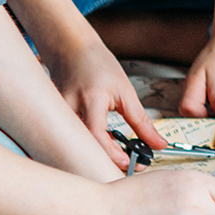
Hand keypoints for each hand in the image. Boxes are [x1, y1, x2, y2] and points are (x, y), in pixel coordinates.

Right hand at [45, 34, 166, 171]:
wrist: (72, 49)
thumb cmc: (96, 64)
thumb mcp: (125, 90)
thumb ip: (141, 120)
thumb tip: (157, 144)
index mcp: (91, 99)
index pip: (97, 135)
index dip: (112, 154)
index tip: (129, 163)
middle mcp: (70, 108)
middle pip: (85, 147)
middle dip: (106, 162)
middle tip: (127, 166)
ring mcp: (60, 115)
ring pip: (77, 147)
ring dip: (97, 156)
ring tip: (117, 156)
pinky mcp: (56, 120)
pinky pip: (71, 141)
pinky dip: (88, 148)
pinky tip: (101, 148)